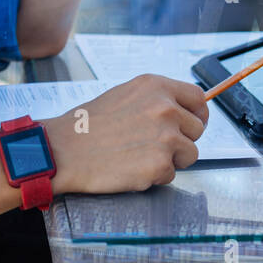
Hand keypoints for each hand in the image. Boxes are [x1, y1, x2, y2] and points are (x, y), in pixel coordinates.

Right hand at [43, 74, 208, 193]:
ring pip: (190, 154)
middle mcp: (165, 108)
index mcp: (156, 87)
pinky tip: (131, 168)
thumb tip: (180, 110)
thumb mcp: (125, 95)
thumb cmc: (87, 125)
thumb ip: (155, 100)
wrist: (63, 150)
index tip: (193, 123)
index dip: (197, 114)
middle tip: (154, 145)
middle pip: (197, 129)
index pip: (198, 98)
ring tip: (140, 156)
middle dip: (182, 140)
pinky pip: (171, 174)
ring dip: (170, 159)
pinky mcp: (160, 164)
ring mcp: (165, 137)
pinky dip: (154, 176)